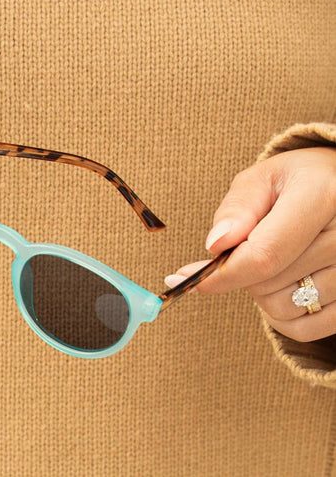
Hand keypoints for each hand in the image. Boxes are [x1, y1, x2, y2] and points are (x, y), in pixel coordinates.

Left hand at [165, 147, 335, 341]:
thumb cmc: (297, 182)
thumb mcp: (262, 180)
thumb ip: (237, 209)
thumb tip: (215, 245)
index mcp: (325, 197)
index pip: (263, 255)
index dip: (220, 273)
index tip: (186, 277)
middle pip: (267, 285)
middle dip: (240, 271)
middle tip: (248, 246)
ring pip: (283, 309)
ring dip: (261, 291)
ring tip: (273, 258)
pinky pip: (306, 329)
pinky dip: (282, 314)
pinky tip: (282, 285)